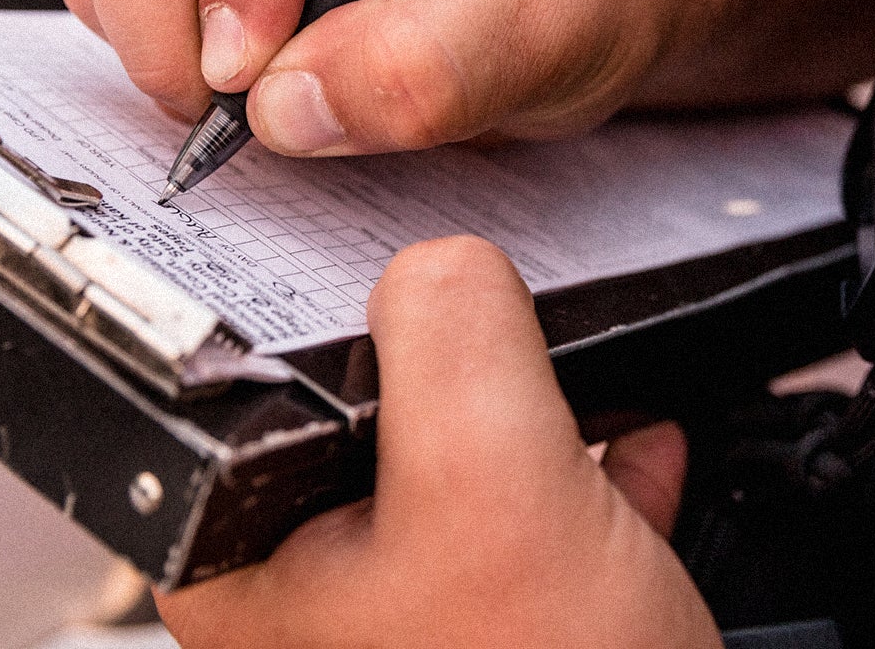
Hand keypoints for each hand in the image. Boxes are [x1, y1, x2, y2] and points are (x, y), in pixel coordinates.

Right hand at [60, 0, 692, 155]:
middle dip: (172, 17)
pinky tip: (254, 84)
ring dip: (163, 45)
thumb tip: (287, 105)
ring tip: (269, 94)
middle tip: (252, 102)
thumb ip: (427, 67)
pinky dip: (164, 60)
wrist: (585, 3)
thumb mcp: (540, 27)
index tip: (261, 56)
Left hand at [155, 236, 721, 648]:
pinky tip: (633, 447)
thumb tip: (443, 262)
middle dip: (470, 356)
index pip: (253, 365)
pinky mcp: (493, 625)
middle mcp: (306, 591)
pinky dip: (584, 469)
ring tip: (590, 385)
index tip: (418, 270)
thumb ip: (450, 334)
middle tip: (522, 333)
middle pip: (368, 397)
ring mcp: (404, 611)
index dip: (343, 294)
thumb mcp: (492, 485)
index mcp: (241, 563)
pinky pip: (526, 510)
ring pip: (456, 449)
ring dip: (539, 407)